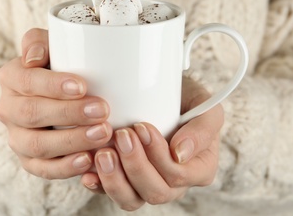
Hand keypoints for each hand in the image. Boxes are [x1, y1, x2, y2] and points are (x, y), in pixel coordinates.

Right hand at [0, 28, 111, 178]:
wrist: (62, 95)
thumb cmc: (62, 66)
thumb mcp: (52, 45)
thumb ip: (38, 41)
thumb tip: (33, 58)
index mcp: (11, 78)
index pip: (26, 81)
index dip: (52, 85)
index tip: (83, 86)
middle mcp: (8, 109)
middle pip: (32, 114)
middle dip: (69, 113)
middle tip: (102, 110)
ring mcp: (17, 137)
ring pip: (37, 145)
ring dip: (71, 141)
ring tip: (103, 134)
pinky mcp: (29, 160)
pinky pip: (42, 169)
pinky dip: (64, 168)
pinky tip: (87, 160)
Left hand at [81, 78, 222, 210]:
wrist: (163, 93)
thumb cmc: (185, 99)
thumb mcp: (204, 104)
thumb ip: (203, 128)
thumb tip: (179, 154)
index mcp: (198, 168)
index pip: (178, 175)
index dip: (158, 156)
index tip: (142, 127)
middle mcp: (173, 183)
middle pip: (155, 191)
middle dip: (135, 165)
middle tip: (122, 135)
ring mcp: (147, 183)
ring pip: (131, 199)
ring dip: (115, 179)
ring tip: (103, 154)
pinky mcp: (125, 181)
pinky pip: (110, 193)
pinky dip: (98, 184)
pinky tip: (88, 173)